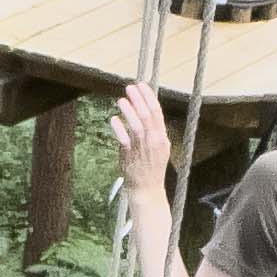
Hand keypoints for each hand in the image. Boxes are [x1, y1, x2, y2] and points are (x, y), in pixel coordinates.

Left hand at [111, 79, 172, 194]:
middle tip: (130, 87)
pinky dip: (119, 128)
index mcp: (162, 137)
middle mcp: (154, 141)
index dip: (149, 97)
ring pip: (137, 126)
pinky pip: (124, 140)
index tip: (142, 86)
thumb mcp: (159, 148)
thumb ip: (154, 131)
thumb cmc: (151, 167)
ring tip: (121, 100)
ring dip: (129, 111)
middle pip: (147, 116)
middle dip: (139, 99)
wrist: (147, 189)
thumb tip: (144, 112)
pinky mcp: (130, 157)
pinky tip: (114, 119)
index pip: (157, 113)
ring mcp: (142, 149)